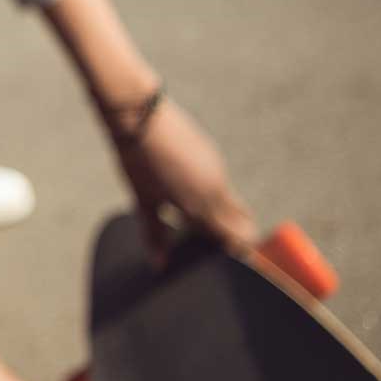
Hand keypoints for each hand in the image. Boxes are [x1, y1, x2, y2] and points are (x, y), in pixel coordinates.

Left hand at [114, 95, 258, 261]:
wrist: (140, 114)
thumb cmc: (137, 159)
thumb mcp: (144, 200)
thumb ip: (154, 234)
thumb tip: (159, 265)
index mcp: (203, 208)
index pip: (239, 239)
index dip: (238, 252)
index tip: (230, 262)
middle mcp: (218, 191)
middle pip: (243, 221)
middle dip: (236, 236)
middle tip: (216, 247)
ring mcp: (217, 170)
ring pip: (232, 202)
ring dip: (223, 215)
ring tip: (194, 223)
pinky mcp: (211, 155)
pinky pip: (220, 183)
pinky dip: (212, 195)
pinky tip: (185, 193)